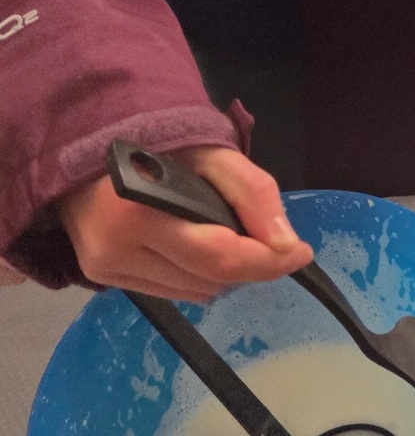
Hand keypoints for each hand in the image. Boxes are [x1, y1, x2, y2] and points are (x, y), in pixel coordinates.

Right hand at [58, 145, 313, 301]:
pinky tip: (198, 248)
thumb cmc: (158, 143)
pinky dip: (197, 276)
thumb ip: (252, 193)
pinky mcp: (101, 276)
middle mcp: (116, 249)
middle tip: (268, 240)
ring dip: (224, 272)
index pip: (217, 256)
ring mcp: (105, 267)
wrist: (91, 146)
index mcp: (140, 212)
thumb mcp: (212, 153)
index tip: (302, 252)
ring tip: (228, 237)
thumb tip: (286, 244)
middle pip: (209, 279)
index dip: (267, 261)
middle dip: (250, 263)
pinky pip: (171, 292)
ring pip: (194, 292)